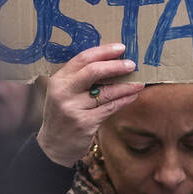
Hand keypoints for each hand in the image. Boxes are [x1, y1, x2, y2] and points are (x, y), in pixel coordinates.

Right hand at [36, 44, 142, 166]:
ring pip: (106, 92)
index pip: (82, 59)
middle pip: (93, 72)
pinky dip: (123, 101)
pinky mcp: (85, 123)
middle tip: (132, 64)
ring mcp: (73, 108)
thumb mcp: (63, 93)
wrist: (53, 145)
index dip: (103, 51)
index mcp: (58, 80)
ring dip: (126, 86)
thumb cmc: (63, 114)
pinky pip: (109, 108)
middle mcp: (63, 92)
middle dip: (115, 66)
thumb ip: (80, 79)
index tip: (121, 48)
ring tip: (139, 82)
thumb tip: (111, 62)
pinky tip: (132, 96)